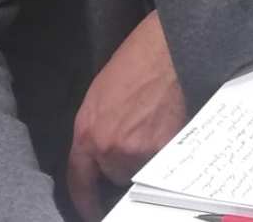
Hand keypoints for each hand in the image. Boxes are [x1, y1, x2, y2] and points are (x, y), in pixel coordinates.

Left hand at [66, 10, 188, 220]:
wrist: (166, 47)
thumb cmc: (136, 64)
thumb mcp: (100, 98)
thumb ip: (96, 132)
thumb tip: (102, 157)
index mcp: (87, 133)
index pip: (79, 180)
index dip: (86, 201)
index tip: (93, 210)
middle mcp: (109, 147)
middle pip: (116, 176)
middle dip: (126, 164)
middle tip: (140, 138)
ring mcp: (138, 149)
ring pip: (143, 170)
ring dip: (150, 157)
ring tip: (159, 126)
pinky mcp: (165, 146)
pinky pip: (165, 162)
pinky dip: (170, 150)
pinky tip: (173, 125)